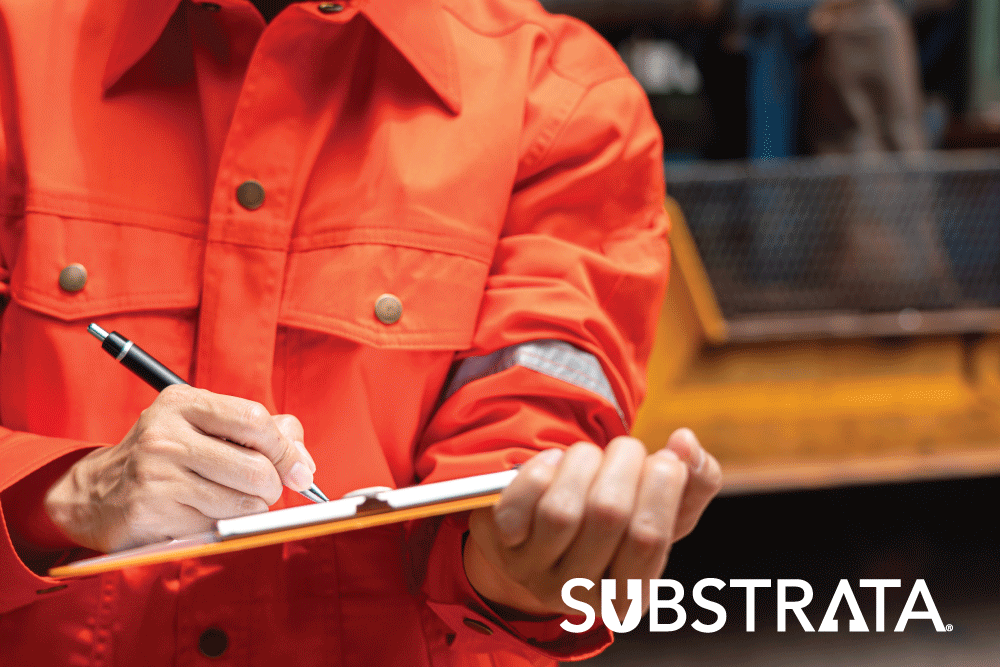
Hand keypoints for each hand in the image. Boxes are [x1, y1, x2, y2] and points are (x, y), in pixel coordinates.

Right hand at [43, 385, 316, 552]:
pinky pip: (218, 526)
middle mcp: (166, 436)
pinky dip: (224, 524)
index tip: (298, 468)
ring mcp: (156, 476)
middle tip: (264, 490)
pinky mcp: (152, 513)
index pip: (255, 420)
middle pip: (255, 468)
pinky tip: (202, 513)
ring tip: (229, 500)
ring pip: (243, 503)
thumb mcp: (206, 426)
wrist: (98, 493)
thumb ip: (262, 431)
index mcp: (183, 403)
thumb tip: (302, 460)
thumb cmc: (168, 456)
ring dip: (250, 508)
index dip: (286, 449)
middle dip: (272, 485)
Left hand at [463, 429, 720, 617]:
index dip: (661, 487)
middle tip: (627, 447)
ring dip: (583, 462)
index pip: (649, 537)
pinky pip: (518, 505)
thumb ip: (694, 481)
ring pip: (562, 509)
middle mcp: (578, 594)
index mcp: (629, 595)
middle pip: (607, 515)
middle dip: (623, 463)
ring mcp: (534, 574)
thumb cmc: (617, 521)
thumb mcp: (662, 511)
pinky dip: (538, 471)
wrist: (544, 535)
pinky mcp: (502, 547)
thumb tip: (686, 444)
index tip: (665, 458)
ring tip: (590, 454)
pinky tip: (553, 463)